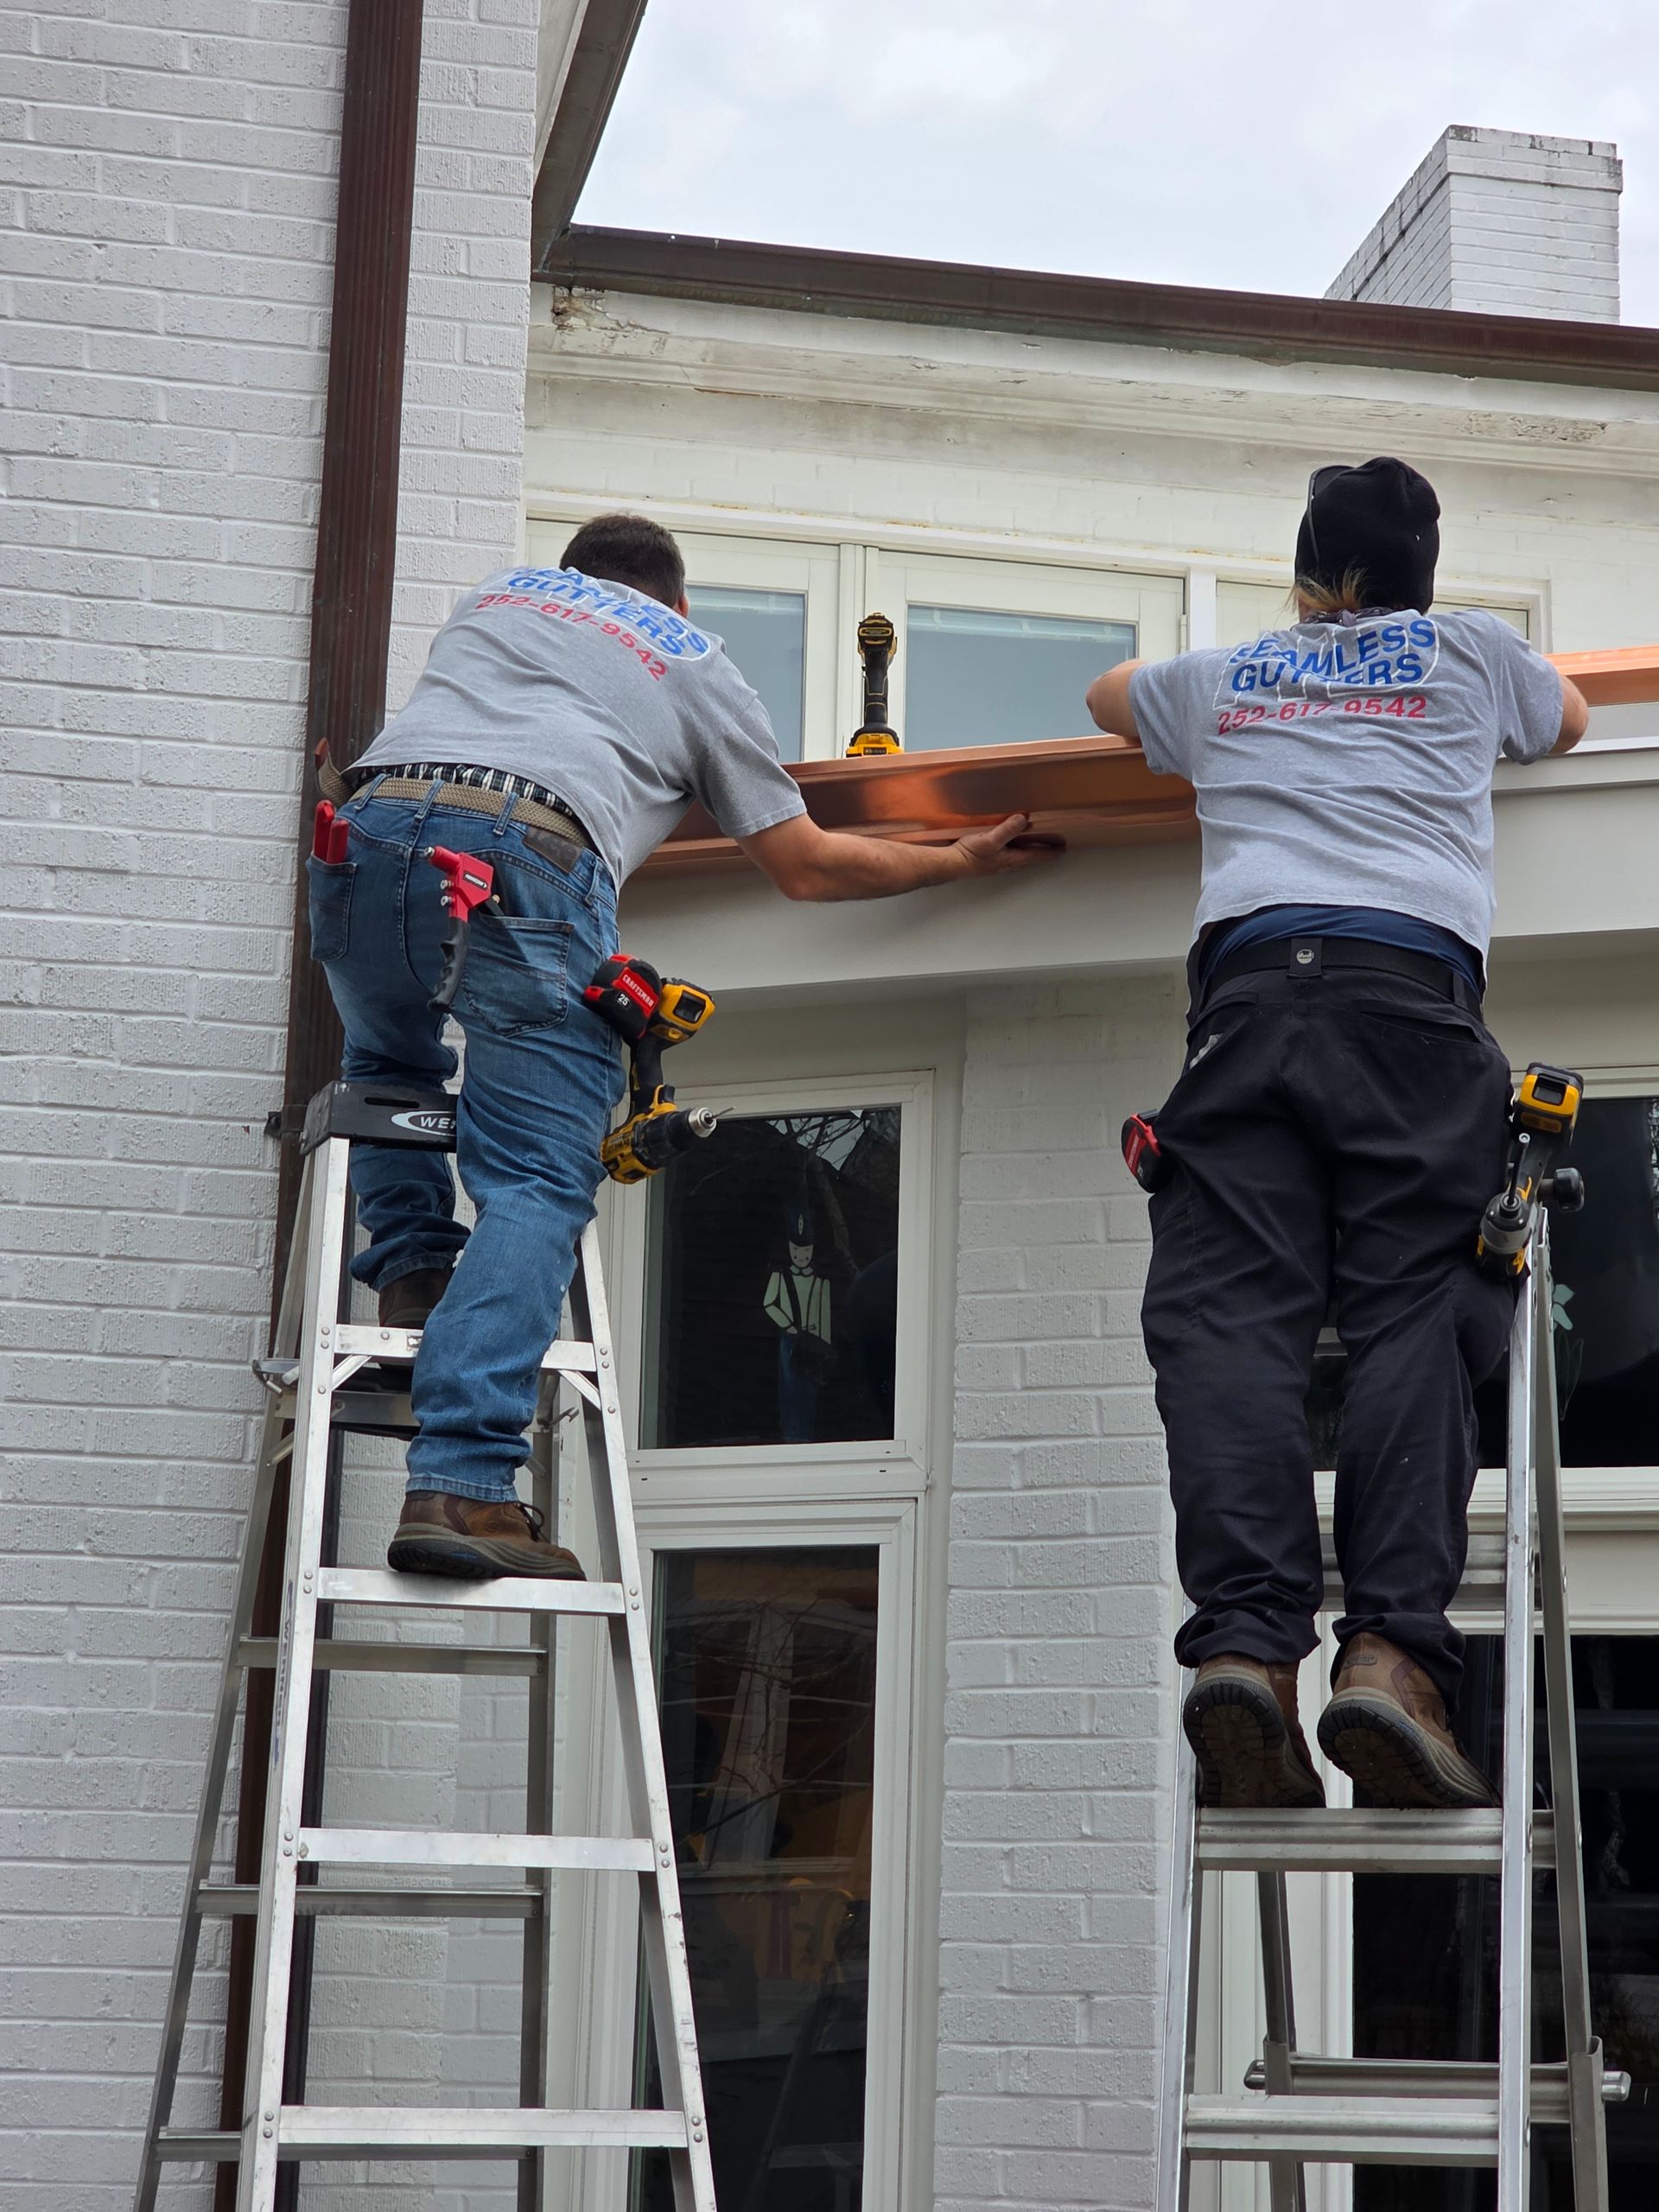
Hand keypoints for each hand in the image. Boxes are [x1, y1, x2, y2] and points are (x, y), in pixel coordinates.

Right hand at [951, 813, 1065, 876]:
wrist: (949, 864)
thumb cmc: (969, 856)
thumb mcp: (990, 840)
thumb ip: (1007, 830)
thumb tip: (1024, 819)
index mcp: (1011, 859)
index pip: (1036, 856)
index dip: (1051, 851)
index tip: (1063, 849)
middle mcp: (1006, 862)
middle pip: (1030, 857)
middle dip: (1043, 851)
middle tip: (1054, 846)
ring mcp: (996, 861)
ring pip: (1019, 855)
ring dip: (1029, 849)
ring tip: (1037, 842)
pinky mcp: (986, 858)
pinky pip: (1006, 851)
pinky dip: (1014, 846)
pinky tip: (1009, 841)